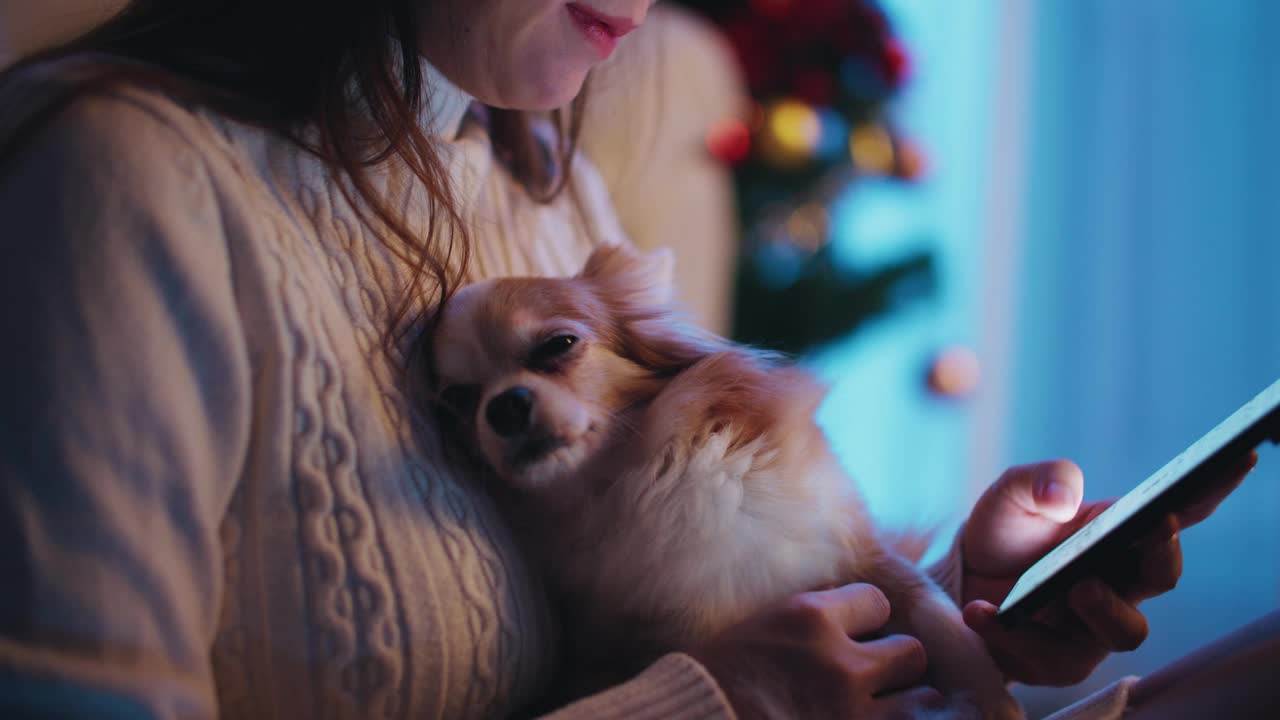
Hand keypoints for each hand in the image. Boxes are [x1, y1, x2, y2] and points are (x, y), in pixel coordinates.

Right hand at [691, 583, 948, 718]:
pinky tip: (866, 718)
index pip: (878, 602)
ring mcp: (851, 710)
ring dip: (902, 704)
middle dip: (896, 664)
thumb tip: (853, 605)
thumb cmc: (724, 675)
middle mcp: (839, 662)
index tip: (854, 635)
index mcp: (810, 618)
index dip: (868, 620)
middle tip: (874, 676)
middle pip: (911, 652)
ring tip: (878, 706)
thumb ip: (814, 614)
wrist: (702, 716)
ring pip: (920, 700)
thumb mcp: (766, 623)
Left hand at [957, 453, 1256, 685]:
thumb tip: (1064, 494)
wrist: (963, 581)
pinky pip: (1047, 656)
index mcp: (1122, 535)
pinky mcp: (1058, 660)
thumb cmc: (1006, 533)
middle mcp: (1120, 582)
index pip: (1178, 512)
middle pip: (1162, 575)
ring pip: (1125, 631)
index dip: (1212, 489)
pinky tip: (980, 612)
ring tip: (1072, 589)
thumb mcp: (1012, 494)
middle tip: (1153, 530)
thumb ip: (1037, 479)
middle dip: (1161, 555)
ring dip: (1103, 608)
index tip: (1236, 458)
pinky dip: (1011, 632)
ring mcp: (1094, 626)